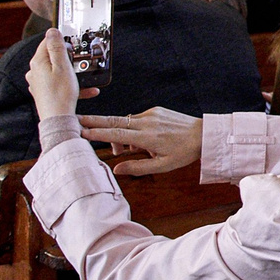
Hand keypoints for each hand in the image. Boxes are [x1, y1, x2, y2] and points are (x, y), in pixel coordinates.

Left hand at [24, 33, 93, 122]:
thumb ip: (57, 47)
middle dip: (68, 58)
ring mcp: (38, 83)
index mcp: (38, 62)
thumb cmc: (61, 94)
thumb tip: (51, 31)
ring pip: (58, 71)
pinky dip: (71, 85)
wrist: (58, 119)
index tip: (72, 44)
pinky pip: (59, 84)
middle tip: (79, 62)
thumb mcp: (63, 66)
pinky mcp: (44, 92)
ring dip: (73, 73)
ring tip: (86, 79)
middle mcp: (35, 72)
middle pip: (52, 56)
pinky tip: (86, 90)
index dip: (61, 40)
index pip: (47, 42)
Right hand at [78, 108, 203, 176]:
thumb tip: (116, 170)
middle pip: (114, 121)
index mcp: (147, 137)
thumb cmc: (184, 152)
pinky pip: (136, 119)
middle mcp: (147, 122)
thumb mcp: (162, 166)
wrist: (203, 134)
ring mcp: (151, 114)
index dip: (98, 133)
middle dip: (94, 121)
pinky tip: (138, 141)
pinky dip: (131, 130)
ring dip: (118, 134)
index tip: (82, 132)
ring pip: (125, 122)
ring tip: (122, 150)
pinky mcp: (155, 110)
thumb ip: (138, 168)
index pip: (116, 134)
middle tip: (76, 120)